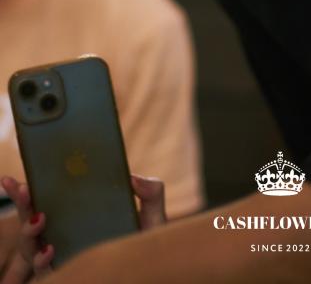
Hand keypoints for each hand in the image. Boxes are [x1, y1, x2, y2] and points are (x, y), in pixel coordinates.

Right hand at [0, 174, 165, 282]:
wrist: (152, 271)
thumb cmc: (147, 246)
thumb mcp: (152, 216)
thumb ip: (150, 192)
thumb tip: (133, 177)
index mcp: (79, 217)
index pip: (49, 201)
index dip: (29, 191)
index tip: (18, 178)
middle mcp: (66, 238)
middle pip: (33, 220)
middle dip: (21, 204)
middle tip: (19, 186)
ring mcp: (64, 258)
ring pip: (31, 247)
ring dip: (27, 232)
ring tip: (40, 218)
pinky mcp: (68, 274)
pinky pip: (46, 271)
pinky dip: (43, 260)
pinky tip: (51, 249)